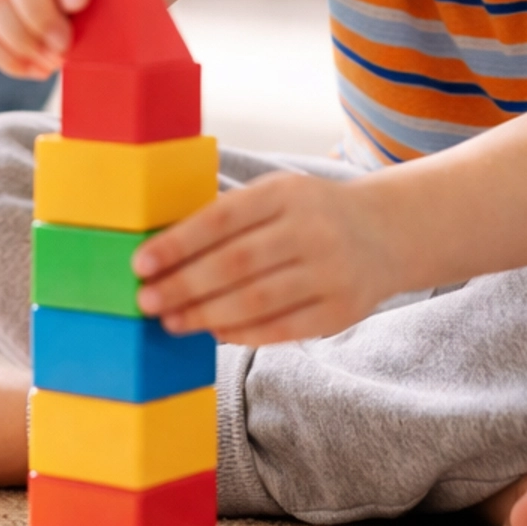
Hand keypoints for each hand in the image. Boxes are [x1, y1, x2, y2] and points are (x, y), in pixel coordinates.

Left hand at [133, 171, 386, 344]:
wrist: (385, 233)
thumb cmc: (309, 214)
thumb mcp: (276, 196)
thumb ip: (228, 217)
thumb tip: (162, 253)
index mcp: (286, 192)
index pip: (222, 217)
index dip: (178, 242)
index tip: (140, 263)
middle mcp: (311, 229)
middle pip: (235, 263)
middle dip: (183, 285)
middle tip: (146, 301)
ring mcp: (330, 271)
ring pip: (256, 300)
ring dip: (205, 315)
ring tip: (171, 322)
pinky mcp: (341, 310)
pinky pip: (282, 328)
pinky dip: (242, 333)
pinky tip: (214, 332)